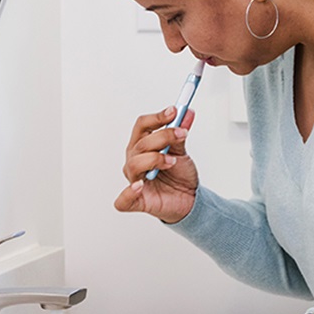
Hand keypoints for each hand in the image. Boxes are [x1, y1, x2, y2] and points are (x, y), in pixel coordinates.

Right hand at [114, 107, 198, 223]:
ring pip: (135, 164)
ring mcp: (134, 180)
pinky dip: (129, 192)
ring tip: (171, 161)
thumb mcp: (181, 152)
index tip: (174, 111)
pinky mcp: (135, 201)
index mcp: (142, 146)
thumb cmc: (179, 175)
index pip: (142, 126)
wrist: (189, 199)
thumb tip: (188, 112)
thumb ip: (180, 134)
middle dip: (163, 136)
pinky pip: (123, 200)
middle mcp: (135, 160)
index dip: (157, 118)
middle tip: (181, 134)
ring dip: (155, 159)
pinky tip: (139, 186)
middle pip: (141, 143)